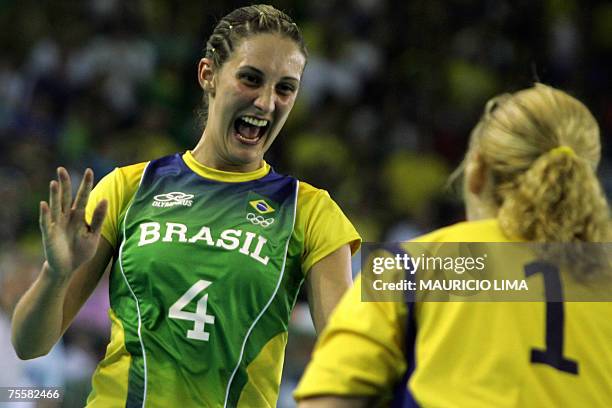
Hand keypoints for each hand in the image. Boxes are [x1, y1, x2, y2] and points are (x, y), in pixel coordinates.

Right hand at [39, 167, 107, 281]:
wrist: (68, 268)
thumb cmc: (81, 251)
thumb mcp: (93, 235)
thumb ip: (98, 218)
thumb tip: (105, 200)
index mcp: (78, 216)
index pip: (82, 197)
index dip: (86, 185)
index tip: (89, 170)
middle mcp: (66, 217)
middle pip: (65, 197)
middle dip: (64, 183)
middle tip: (61, 169)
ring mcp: (56, 224)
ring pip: (55, 206)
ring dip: (54, 195)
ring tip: (54, 182)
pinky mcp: (48, 234)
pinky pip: (46, 222)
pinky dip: (45, 213)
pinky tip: (44, 204)